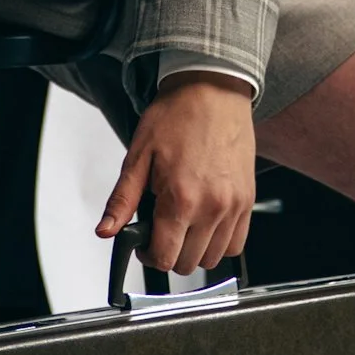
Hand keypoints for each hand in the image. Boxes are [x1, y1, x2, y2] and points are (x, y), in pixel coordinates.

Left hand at [97, 73, 256, 276]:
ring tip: (183, 224)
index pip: (164, 257)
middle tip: (161, 229)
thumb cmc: (177, 116)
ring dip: (194, 251)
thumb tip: (107, 230)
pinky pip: (237, 243)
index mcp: (181, 198)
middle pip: (188, 263)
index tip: (145, 244)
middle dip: (169, 253)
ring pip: (214, 258)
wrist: (213, 91)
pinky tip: (205, 223)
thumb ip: (123, 199)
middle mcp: (212, 207)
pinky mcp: (248, 200)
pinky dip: (220, 242)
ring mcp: (234, 206)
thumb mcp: (138, 156)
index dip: (148, 256)